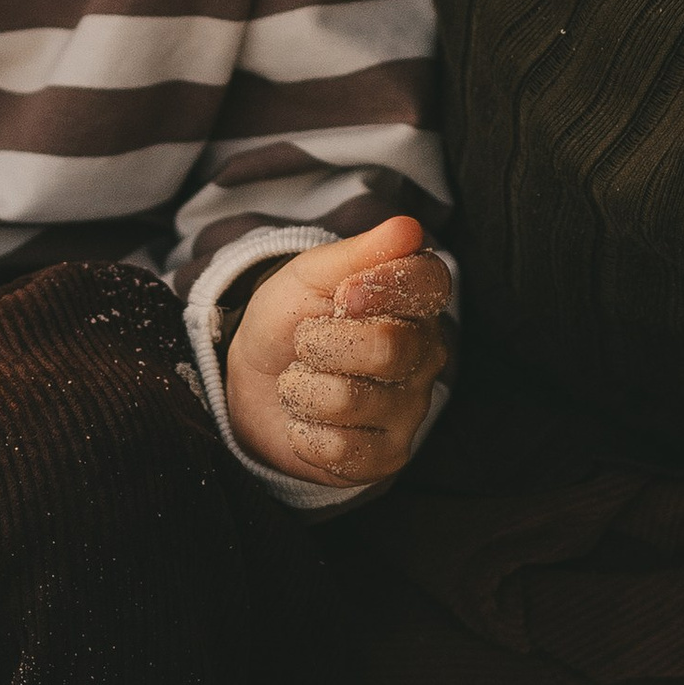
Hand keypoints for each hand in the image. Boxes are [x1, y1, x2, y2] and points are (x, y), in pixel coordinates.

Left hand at [224, 214, 450, 487]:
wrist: (254, 384)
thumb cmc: (290, 323)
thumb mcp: (309, 277)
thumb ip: (357, 253)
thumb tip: (408, 227)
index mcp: (415, 303)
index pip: (429, 285)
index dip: (383, 287)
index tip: (345, 294)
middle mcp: (425, 357)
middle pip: (386, 348)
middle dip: (320, 343)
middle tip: (307, 343)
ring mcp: (409, 410)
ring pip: (347, 399)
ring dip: (301, 388)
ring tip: (303, 381)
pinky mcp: (385, 457)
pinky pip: (338, 447)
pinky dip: (302, 431)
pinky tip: (308, 420)